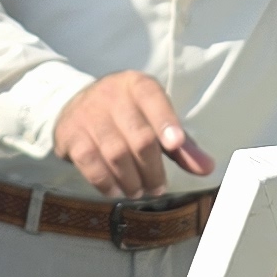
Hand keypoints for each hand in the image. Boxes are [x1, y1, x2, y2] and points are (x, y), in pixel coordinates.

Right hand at [51, 73, 212, 198]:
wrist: (75, 104)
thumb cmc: (127, 116)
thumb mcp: (155, 120)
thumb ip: (182, 145)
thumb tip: (207, 168)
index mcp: (138, 85)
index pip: (154, 100)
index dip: (167, 123)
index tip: (176, 144)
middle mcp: (112, 95)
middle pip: (139, 136)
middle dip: (152, 169)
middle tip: (157, 187)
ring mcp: (87, 113)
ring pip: (115, 153)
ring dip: (131, 180)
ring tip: (138, 191)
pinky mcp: (69, 133)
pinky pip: (89, 162)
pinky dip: (105, 182)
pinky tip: (116, 191)